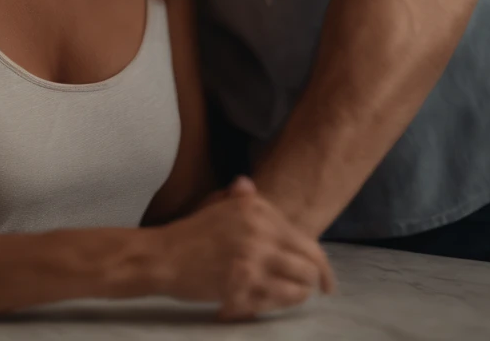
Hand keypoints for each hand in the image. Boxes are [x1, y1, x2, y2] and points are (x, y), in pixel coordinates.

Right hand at [158, 176, 335, 320]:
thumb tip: (248, 184)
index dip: (323, 267)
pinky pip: (274, 302)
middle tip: (312, 293)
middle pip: (309, 266)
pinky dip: (275, 306)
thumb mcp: (218, 204)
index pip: (307, 243)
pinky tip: (266, 303)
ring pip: (296, 288)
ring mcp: (252, 261)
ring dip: (297, 297)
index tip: (326, 281)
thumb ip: (241, 197)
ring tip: (288, 298)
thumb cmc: (192, 231)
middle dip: (314, 284)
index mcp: (259, 210)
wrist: (163, 255)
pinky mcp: (242, 286)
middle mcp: (261, 232)